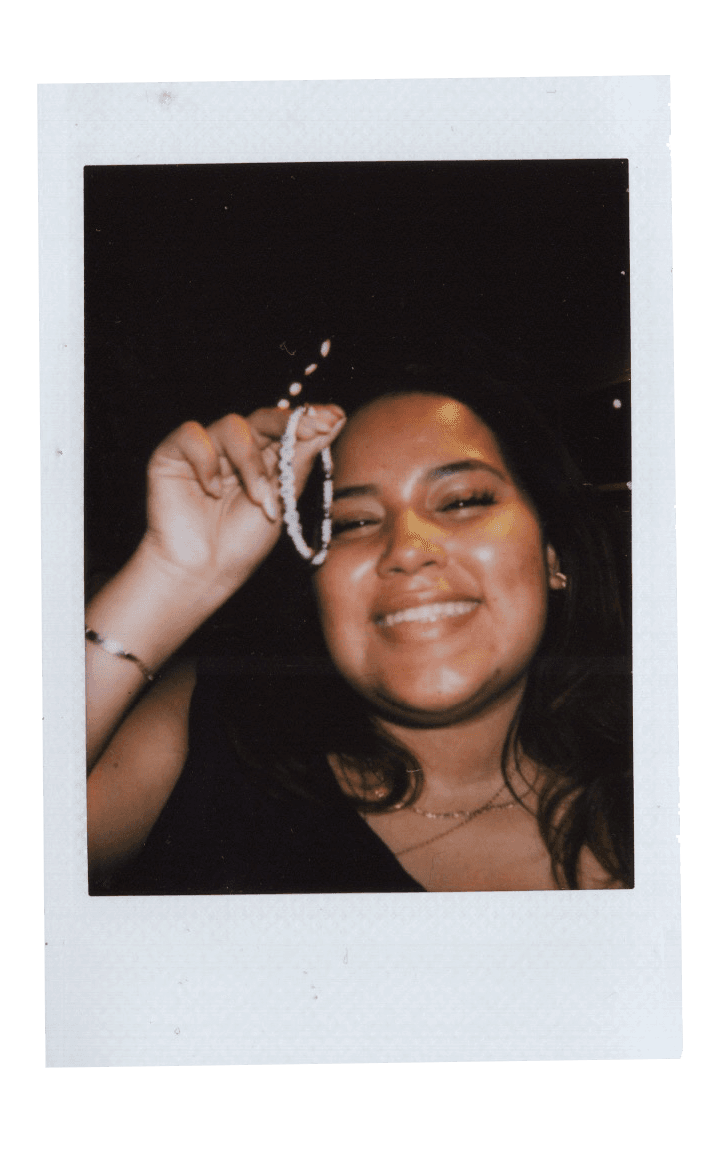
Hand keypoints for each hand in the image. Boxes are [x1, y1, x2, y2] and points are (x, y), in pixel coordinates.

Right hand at [141, 404, 345, 592]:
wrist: (204, 572)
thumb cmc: (243, 541)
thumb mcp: (283, 498)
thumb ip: (303, 457)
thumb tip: (335, 418)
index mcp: (264, 457)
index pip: (286, 426)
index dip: (309, 418)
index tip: (335, 418)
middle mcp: (235, 448)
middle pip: (262, 417)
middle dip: (289, 424)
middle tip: (312, 430)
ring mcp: (205, 449)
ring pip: (233, 426)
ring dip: (251, 463)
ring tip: (259, 499)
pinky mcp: (173, 454)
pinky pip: (192, 435)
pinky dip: (206, 461)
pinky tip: (212, 491)